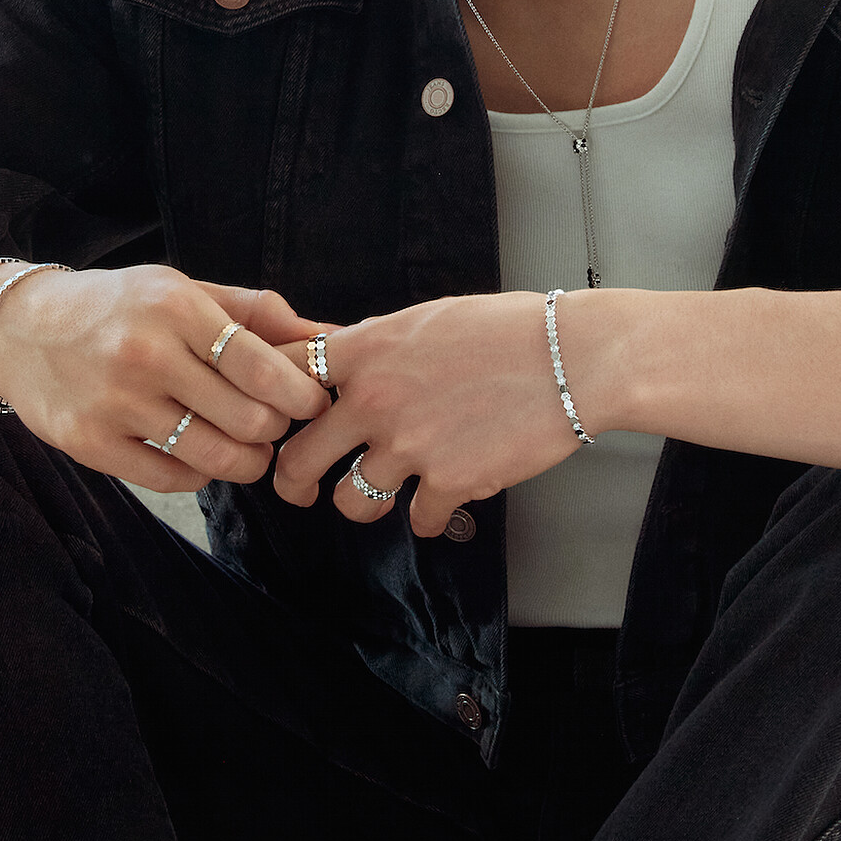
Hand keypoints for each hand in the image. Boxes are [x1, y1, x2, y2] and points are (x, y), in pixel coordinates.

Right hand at [0, 265, 330, 491]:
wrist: (21, 329)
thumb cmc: (121, 306)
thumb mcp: (185, 289)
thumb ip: (257, 312)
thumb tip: (330, 333)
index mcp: (176, 308)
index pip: (260, 366)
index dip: (301, 394)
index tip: (314, 403)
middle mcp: (145, 354)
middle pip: (247, 419)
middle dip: (276, 430)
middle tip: (274, 424)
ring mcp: (114, 403)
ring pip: (214, 458)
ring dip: (246, 461)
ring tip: (248, 448)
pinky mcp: (90, 444)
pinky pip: (172, 479)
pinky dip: (199, 475)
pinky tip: (199, 454)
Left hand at [271, 291, 588, 536]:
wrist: (573, 357)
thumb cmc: (509, 329)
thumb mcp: (428, 318)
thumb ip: (377, 344)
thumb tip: (339, 359)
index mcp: (366, 350)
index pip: (283, 373)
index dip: (268, 397)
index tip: (270, 415)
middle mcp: (376, 400)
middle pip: (297, 459)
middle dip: (292, 480)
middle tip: (299, 487)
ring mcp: (410, 446)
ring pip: (350, 502)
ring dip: (363, 503)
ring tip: (380, 495)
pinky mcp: (449, 484)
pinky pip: (417, 522)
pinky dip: (429, 516)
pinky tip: (443, 499)